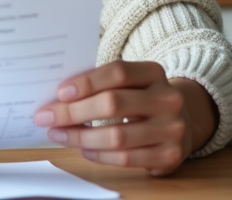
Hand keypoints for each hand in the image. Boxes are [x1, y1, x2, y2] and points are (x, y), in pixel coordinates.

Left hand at [33, 61, 214, 175]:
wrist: (184, 121)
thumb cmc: (143, 98)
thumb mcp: (132, 83)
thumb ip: (103, 84)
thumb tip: (59, 97)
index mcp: (155, 73)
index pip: (118, 72)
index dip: (87, 82)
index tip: (60, 92)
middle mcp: (168, 99)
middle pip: (113, 104)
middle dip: (73, 112)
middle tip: (47, 116)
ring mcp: (172, 129)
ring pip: (117, 136)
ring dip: (80, 137)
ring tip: (59, 134)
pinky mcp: (170, 155)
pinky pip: (126, 158)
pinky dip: (100, 155)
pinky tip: (83, 149)